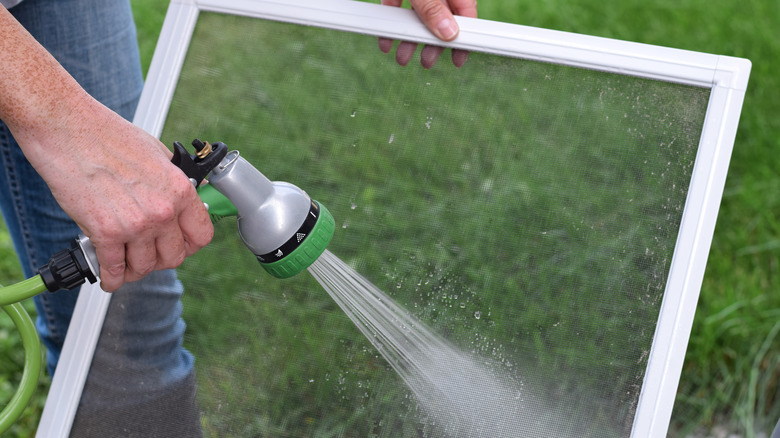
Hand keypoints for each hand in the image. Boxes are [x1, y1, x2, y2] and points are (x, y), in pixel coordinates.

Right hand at [1, 8, 213, 290]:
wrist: (67, 127)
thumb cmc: (107, 135)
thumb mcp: (158, 154)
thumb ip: (174, 181)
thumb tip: (188, 197)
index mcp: (180, 190)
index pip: (202, 235)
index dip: (190, 244)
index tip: (180, 245)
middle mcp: (163, 210)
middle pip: (174, 257)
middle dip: (160, 259)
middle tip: (148, 253)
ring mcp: (135, 224)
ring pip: (144, 267)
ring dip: (134, 269)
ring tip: (125, 261)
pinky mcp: (105, 233)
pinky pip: (114, 269)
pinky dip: (111, 277)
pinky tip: (109, 275)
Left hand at [378, 0, 477, 68]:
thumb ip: (433, 8)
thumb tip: (448, 33)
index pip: (465, 14)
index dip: (462, 38)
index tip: (457, 59)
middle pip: (440, 19)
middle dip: (431, 43)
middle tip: (426, 62)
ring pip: (417, 16)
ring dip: (409, 38)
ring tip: (402, 58)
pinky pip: (397, 7)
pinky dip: (392, 23)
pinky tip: (385, 41)